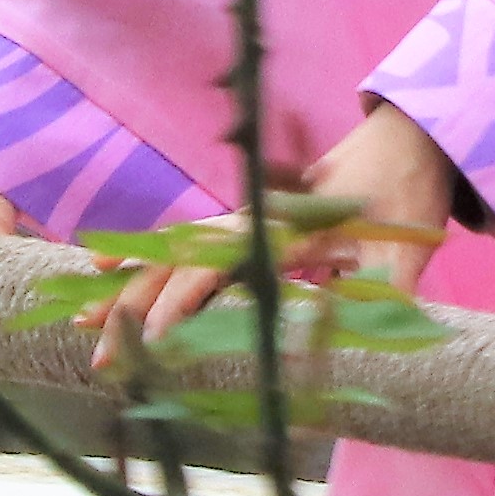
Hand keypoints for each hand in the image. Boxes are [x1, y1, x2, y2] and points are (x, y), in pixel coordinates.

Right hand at [106, 102, 458, 353]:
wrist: (410, 137)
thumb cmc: (408, 195)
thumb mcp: (406, 253)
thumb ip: (382, 296)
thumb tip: (354, 342)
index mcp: (286, 226)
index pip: (220, 264)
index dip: (186, 302)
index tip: (155, 342)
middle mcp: (255, 218)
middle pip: (181, 260)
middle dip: (136, 307)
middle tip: (101, 358)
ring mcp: (248, 216)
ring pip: (176, 251)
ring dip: (131, 287)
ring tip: (83, 320)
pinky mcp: (250, 221)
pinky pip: (190, 243)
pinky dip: (148, 259)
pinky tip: (110, 271)